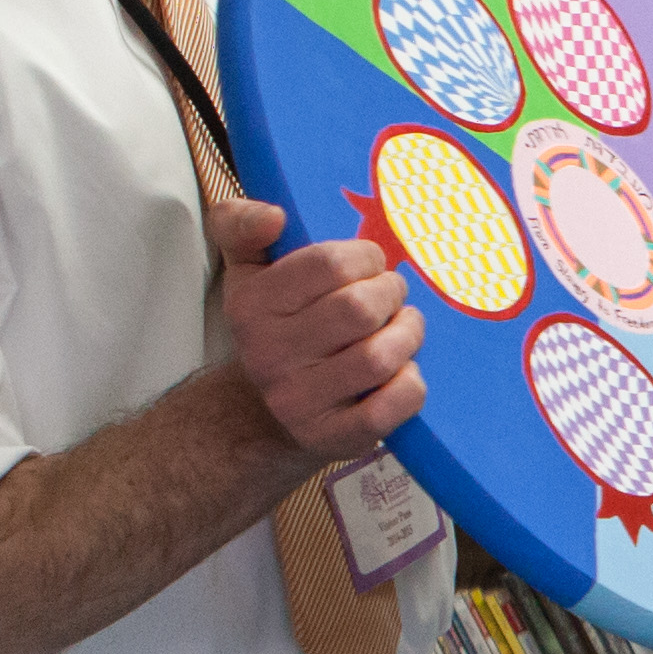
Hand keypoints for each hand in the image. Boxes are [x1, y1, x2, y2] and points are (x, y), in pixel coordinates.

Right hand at [209, 192, 424, 458]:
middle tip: (392, 296)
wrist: (262, 412)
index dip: (365, 257)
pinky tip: (403, 371)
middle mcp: (270, 354)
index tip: (370, 264)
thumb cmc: (275, 326)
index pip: (328, 264)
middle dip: (391, 294)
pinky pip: (392, 406)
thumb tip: (274, 216)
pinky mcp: (332, 437)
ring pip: (380, 357)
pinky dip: (410, 385)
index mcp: (252, 305)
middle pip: (360, 308)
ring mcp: (300, 401)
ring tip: (404, 328)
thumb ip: (242, 225)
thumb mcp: (246, 271)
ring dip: (407, 335)